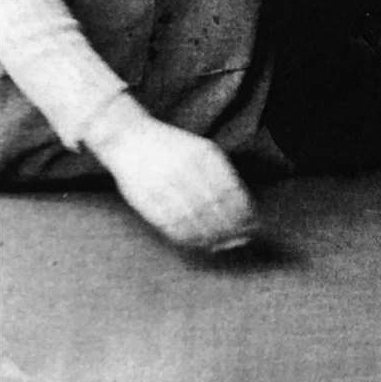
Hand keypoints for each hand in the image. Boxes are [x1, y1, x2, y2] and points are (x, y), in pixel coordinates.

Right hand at [84, 97, 256, 250]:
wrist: (129, 138)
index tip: (252, 223)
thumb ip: (222, 173)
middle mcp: (186, 169)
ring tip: (221, 243)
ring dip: (210, 235)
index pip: (230, 190)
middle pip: (214, 206)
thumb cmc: (172, 147)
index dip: (243, 212)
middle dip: (230, 227)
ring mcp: (164, 184)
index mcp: (204, 155)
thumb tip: (244, 204)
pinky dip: (187, 237)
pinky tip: (197, 241)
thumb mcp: (201, 150)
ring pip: (194, 218)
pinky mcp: (146, 198)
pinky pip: (170, 224)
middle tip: (240, 239)